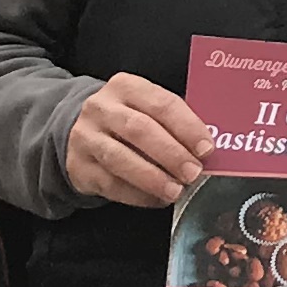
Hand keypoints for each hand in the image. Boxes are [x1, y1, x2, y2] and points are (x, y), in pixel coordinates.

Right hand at [67, 74, 213, 207]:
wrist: (81, 133)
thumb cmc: (127, 121)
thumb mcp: (147, 109)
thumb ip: (175, 123)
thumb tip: (206, 149)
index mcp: (126, 87)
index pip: (161, 103)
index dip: (187, 127)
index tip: (206, 149)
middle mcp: (102, 108)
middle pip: (139, 129)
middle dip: (171, 153)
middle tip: (193, 173)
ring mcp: (86, 137)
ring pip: (120, 158)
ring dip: (152, 177)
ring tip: (176, 190)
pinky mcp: (79, 166)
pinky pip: (110, 183)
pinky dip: (137, 195)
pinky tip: (157, 200)